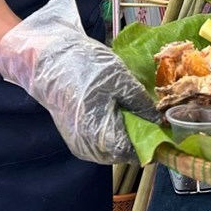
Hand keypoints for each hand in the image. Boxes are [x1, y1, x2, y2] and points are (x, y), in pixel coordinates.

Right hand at [0, 0, 157, 164]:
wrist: (44, 58)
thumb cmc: (83, 67)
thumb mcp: (120, 80)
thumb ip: (140, 103)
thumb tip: (157, 119)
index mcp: (103, 138)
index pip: (137, 151)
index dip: (154, 138)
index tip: (166, 124)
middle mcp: (90, 148)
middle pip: (124, 148)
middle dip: (140, 131)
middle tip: (150, 109)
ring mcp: (79, 142)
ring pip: (112, 142)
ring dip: (125, 127)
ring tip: (133, 104)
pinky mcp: (73, 132)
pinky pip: (99, 136)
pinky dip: (111, 124)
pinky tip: (115, 105)